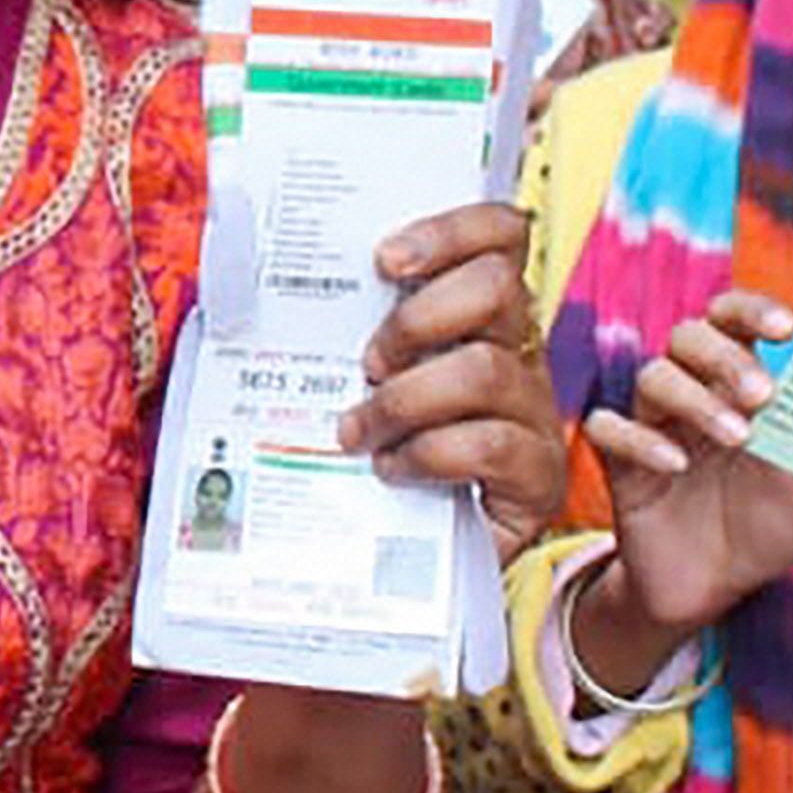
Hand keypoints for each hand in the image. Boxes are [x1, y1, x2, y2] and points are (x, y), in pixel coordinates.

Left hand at [341, 199, 562, 551]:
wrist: (421, 563)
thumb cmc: (383, 456)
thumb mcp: (363, 384)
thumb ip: (346, 334)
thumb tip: (253, 284)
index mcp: (482, 317)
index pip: (501, 236)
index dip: (450, 230)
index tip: (384, 259)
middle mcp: (519, 353)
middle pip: (498, 287)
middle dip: (417, 317)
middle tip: (367, 363)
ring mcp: (536, 414)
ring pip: (485, 369)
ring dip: (405, 398)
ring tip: (357, 430)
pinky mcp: (539, 476)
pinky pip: (490, 444)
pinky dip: (428, 453)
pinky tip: (391, 470)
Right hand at [577, 285, 792, 641]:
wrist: (709, 587)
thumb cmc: (764, 526)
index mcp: (742, 384)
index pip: (738, 319)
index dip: (755, 309)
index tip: (790, 326)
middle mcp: (695, 391)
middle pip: (692, 335)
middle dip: (728, 356)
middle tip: (764, 392)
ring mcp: (654, 423)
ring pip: (654, 375)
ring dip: (695, 398)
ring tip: (738, 437)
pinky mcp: (619, 462)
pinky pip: (610, 429)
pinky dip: (640, 440)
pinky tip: (674, 467)